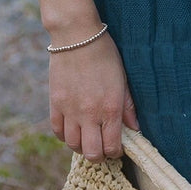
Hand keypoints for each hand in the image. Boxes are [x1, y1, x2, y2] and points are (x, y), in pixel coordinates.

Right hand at [49, 31, 138, 160]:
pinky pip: (57, 131)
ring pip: (73, 145)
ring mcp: (70, 110)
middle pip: (92, 154)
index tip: (117, 145)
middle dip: (99, 154)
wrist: (77, 35)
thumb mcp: (122, 77)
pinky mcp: (55, 103)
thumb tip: (135, 128)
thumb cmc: (104, 53)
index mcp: (110, 107)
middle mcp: (90, 113)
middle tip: (101, 145)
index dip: (116, 152)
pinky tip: (72, 127)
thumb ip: (128, 106)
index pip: (112, 147)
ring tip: (87, 135)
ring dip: (81, 145)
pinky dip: (65, 135)